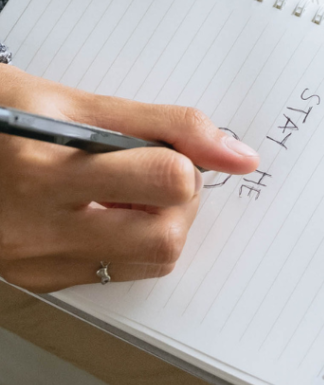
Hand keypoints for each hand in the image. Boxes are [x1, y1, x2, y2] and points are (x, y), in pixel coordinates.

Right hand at [0, 64, 258, 292]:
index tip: (185, 148)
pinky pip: (117, 272)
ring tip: (129, 190)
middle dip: (182, 199)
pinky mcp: (36, 282)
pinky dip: (130, 241)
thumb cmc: (1, 114)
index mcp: (47, 166)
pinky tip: (103, 211)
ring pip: (151, 262)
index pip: (166, 177)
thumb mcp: (74, 102)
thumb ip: (165, 125)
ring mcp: (34, 262)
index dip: (190, 159)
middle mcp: (37, 225)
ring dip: (161, 224)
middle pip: (166, 235)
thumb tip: (238, 153)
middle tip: (160, 169)